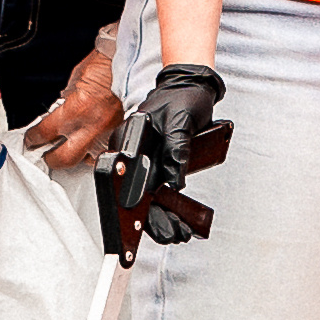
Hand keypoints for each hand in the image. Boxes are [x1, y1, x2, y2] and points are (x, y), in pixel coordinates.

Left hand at [27, 37, 127, 173]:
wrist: (128, 62)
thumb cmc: (104, 65)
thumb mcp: (74, 82)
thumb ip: (65, 101)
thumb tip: (58, 112)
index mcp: (75, 110)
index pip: (45, 133)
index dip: (33, 138)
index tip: (31, 139)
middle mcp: (91, 126)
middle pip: (64, 158)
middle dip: (51, 159)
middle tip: (46, 155)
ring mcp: (107, 133)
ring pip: (87, 160)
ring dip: (76, 157)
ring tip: (70, 152)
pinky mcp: (120, 133)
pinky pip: (105, 151)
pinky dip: (96, 151)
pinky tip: (90, 147)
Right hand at [125, 63, 230, 242]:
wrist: (189, 85)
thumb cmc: (183, 97)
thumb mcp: (182, 121)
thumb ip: (176, 149)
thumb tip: (174, 179)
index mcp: (130, 142)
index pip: (129, 183)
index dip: (136, 210)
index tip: (148, 227)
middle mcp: (132, 154)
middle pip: (137, 196)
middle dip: (155, 221)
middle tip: (174, 234)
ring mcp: (143, 159)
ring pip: (147, 196)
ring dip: (162, 216)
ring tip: (180, 231)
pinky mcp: (156, 162)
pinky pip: (158, 189)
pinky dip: (168, 205)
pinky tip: (180, 218)